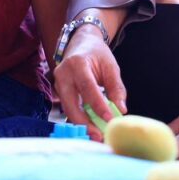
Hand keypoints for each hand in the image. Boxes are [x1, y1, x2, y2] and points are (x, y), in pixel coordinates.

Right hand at [53, 25, 126, 140]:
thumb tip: (121, 110)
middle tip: (99, 136)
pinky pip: (69, 108)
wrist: (80, 42)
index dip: (97, 105)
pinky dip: (79, 119)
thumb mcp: (111, 66)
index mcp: (77, 63)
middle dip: (84, 123)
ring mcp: (58, 83)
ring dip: (82, 124)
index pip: (87, 87)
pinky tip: (90, 128)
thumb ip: (116, 88)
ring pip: (68, 109)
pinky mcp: (59, 92)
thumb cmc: (97, 54)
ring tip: (96, 136)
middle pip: (71, 104)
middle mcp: (63, 74)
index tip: (109, 119)